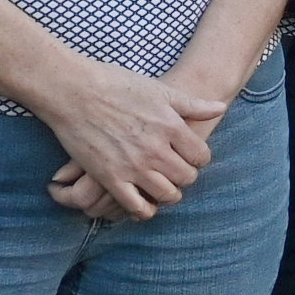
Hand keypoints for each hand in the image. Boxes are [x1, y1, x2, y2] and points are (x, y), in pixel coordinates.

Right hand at [32, 58, 221, 220]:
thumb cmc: (118, 85)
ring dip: (168, 193)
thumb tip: (220, 108)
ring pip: (167, 194)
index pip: (201, 156)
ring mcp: (133, 166)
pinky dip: (144, 210)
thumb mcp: (160, 90)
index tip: (190, 156)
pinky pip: (136, 207)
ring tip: (162, 186)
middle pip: (187, 177)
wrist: (75, 91)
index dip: (199, 158)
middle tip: (176, 171)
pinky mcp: (110, 178)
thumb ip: (192, 104)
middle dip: (185, 176)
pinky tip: (144, 203)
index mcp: (171, 127)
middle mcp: (156, 150)